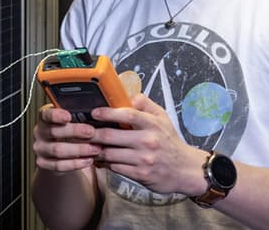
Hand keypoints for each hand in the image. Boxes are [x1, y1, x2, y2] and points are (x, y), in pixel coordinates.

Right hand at [33, 104, 101, 172]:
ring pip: (58, 150)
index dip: (57, 115)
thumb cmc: (69, 133)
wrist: (61, 153)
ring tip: (95, 148)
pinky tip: (88, 160)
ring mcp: (40, 149)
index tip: (69, 116)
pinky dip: (76, 163)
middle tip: (91, 132)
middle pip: (54, 132)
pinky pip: (59, 165)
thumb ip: (78, 118)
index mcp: (45, 118)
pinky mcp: (43, 163)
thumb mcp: (72, 122)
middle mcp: (39, 133)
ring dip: (79, 149)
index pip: (46, 114)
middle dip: (75, 132)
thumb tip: (96, 115)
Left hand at [90, 94, 206, 196]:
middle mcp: (148, 141)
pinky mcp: (140, 174)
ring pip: (110, 154)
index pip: (128, 114)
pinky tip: (100, 159)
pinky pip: (115, 167)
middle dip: (94, 134)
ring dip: (96, 150)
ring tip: (88, 145)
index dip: (108, 113)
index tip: (94, 112)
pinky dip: (105, 163)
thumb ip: (145, 104)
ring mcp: (144, 159)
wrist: (185, 170)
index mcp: (153, 124)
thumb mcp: (163, 118)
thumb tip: (128, 93)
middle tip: (83, 131)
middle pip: (112, 136)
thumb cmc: (170, 142)